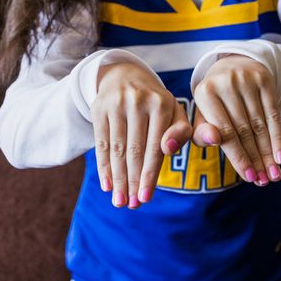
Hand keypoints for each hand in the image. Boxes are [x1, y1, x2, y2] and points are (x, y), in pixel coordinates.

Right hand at [91, 62, 191, 208]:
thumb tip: (168, 150)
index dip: (150, 175)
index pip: (155, 147)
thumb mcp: (174, 112)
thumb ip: (182, 132)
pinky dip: (103, 166)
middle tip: (131, 205)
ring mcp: (116, 104)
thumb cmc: (156, 103)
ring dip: (118, 178)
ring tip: (119, 200)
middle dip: (133, 181)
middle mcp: (138, 102)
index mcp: (162, 104)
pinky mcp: (99, 108)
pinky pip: (100, 143)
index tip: (145, 198)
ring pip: (116, 149)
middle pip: (134, 150)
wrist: (126, 76)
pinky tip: (107, 184)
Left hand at [191, 54, 280, 185]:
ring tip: (273, 175)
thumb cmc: (215, 100)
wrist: (232, 65)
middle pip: (244, 130)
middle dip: (255, 158)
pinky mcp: (264, 80)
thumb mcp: (202, 113)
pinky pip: (274, 114)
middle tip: (263, 181)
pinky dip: (278, 138)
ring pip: (260, 124)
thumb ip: (202, 132)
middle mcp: (226, 83)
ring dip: (268, 153)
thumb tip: (213, 142)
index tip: (248, 177)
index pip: (224, 131)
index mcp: (205, 93)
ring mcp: (246, 80)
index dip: (238, 156)